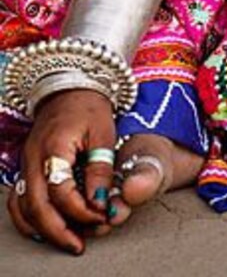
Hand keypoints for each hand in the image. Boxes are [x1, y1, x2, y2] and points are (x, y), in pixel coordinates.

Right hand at [7, 90, 116, 253]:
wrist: (69, 85)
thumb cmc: (89, 106)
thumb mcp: (103, 132)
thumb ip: (101, 168)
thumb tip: (101, 203)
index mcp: (53, 147)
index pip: (61, 191)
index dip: (81, 210)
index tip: (102, 215)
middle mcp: (33, 158)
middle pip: (36, 207)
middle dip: (58, 231)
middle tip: (79, 244)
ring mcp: (25, 163)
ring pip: (23, 208)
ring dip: (43, 229)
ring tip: (67, 240)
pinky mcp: (26, 166)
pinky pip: (19, 199)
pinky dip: (29, 219)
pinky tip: (47, 227)